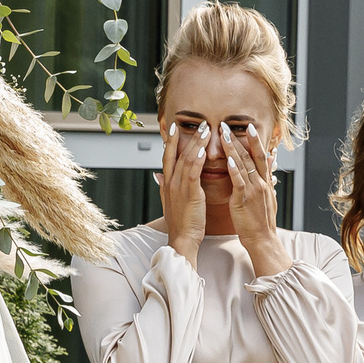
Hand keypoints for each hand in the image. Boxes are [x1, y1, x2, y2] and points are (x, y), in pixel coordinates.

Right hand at [157, 121, 208, 261]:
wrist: (182, 239)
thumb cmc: (180, 223)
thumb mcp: (168, 202)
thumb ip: (163, 186)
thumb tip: (156, 174)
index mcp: (167, 183)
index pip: (167, 157)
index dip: (170, 141)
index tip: (174, 127)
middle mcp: (171, 182)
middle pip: (177, 153)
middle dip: (188, 137)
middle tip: (199, 123)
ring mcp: (179, 187)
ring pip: (187, 159)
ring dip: (196, 143)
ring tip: (206, 130)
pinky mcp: (190, 193)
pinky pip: (193, 172)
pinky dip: (197, 160)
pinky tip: (202, 150)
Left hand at [225, 126, 290, 276]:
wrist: (263, 239)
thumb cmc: (261, 220)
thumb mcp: (268, 195)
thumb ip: (268, 175)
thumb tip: (272, 158)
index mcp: (265, 182)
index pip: (261, 156)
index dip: (255, 141)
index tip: (249, 127)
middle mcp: (261, 182)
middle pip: (251, 156)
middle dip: (240, 139)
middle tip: (228, 125)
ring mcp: (253, 190)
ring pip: (243, 165)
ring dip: (233, 148)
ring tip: (224, 135)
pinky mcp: (244, 200)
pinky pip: (239, 182)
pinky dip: (234, 170)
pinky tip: (228, 160)